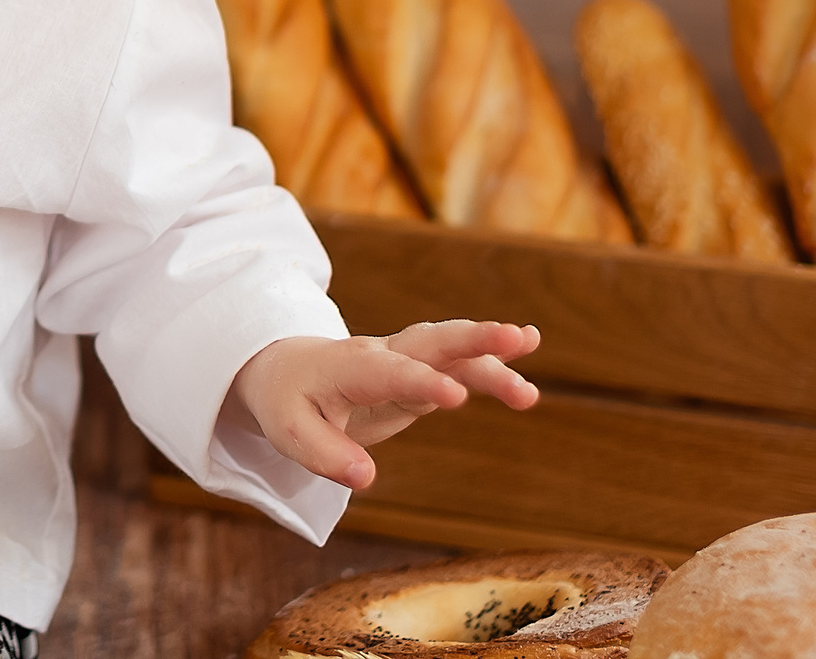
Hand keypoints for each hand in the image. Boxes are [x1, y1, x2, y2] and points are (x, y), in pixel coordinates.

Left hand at [228, 319, 540, 491]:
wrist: (284, 371)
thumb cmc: (286, 400)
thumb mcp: (290, 432)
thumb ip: (326, 454)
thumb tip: (365, 479)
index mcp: (351, 367)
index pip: (391, 372)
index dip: (422, 382)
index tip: (456, 397)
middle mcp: (384, 356)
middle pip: (433, 340)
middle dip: (475, 338)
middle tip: (519, 336)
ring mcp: (405, 363)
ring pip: (453, 353)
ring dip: (493, 359)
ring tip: (531, 387)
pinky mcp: (419, 377)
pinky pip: (459, 370)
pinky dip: (489, 373)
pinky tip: (523, 390)